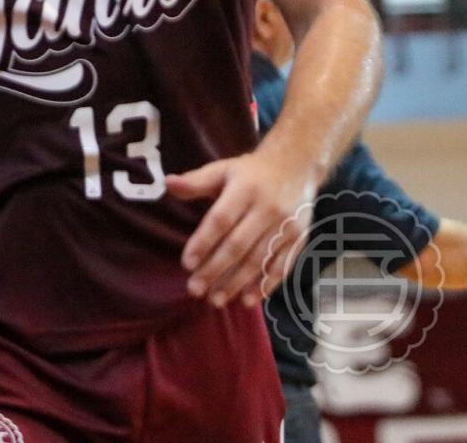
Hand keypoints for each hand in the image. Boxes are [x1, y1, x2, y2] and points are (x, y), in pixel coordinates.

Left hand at [166, 147, 314, 307]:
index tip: (187, 264)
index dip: (203, 242)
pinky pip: (281, 266)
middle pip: (238, 245)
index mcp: (245, 189)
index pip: (221, 219)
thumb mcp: (222, 169)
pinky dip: (265, 286)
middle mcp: (268, 208)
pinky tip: (248, 300)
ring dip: (237, 283)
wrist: (296, 165)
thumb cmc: (250, 172)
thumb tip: (167, 184)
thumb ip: (195, 181)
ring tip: (216, 300)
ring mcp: (286, 226)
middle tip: (195, 289)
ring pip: (259, 260)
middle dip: (216, 270)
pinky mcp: (299, 239)